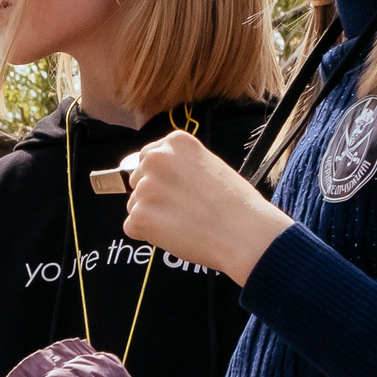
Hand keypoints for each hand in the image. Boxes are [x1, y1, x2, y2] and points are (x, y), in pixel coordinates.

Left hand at [122, 129, 293, 283]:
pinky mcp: (139, 216)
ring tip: (184, 220)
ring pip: (135, 204)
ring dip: (151, 215)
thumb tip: (156, 176)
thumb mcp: (209, 164)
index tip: (177, 188)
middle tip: (182, 207)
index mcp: (175, 142)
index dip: (162, 177)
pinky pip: (132, 227)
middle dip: (153, 195)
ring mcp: (145, 188)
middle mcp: (155, 159)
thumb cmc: (234, 203)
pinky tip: (175, 232)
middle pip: (137, 180)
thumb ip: (180, 165)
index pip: (148, 157)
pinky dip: (148, 234)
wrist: (243, 232)